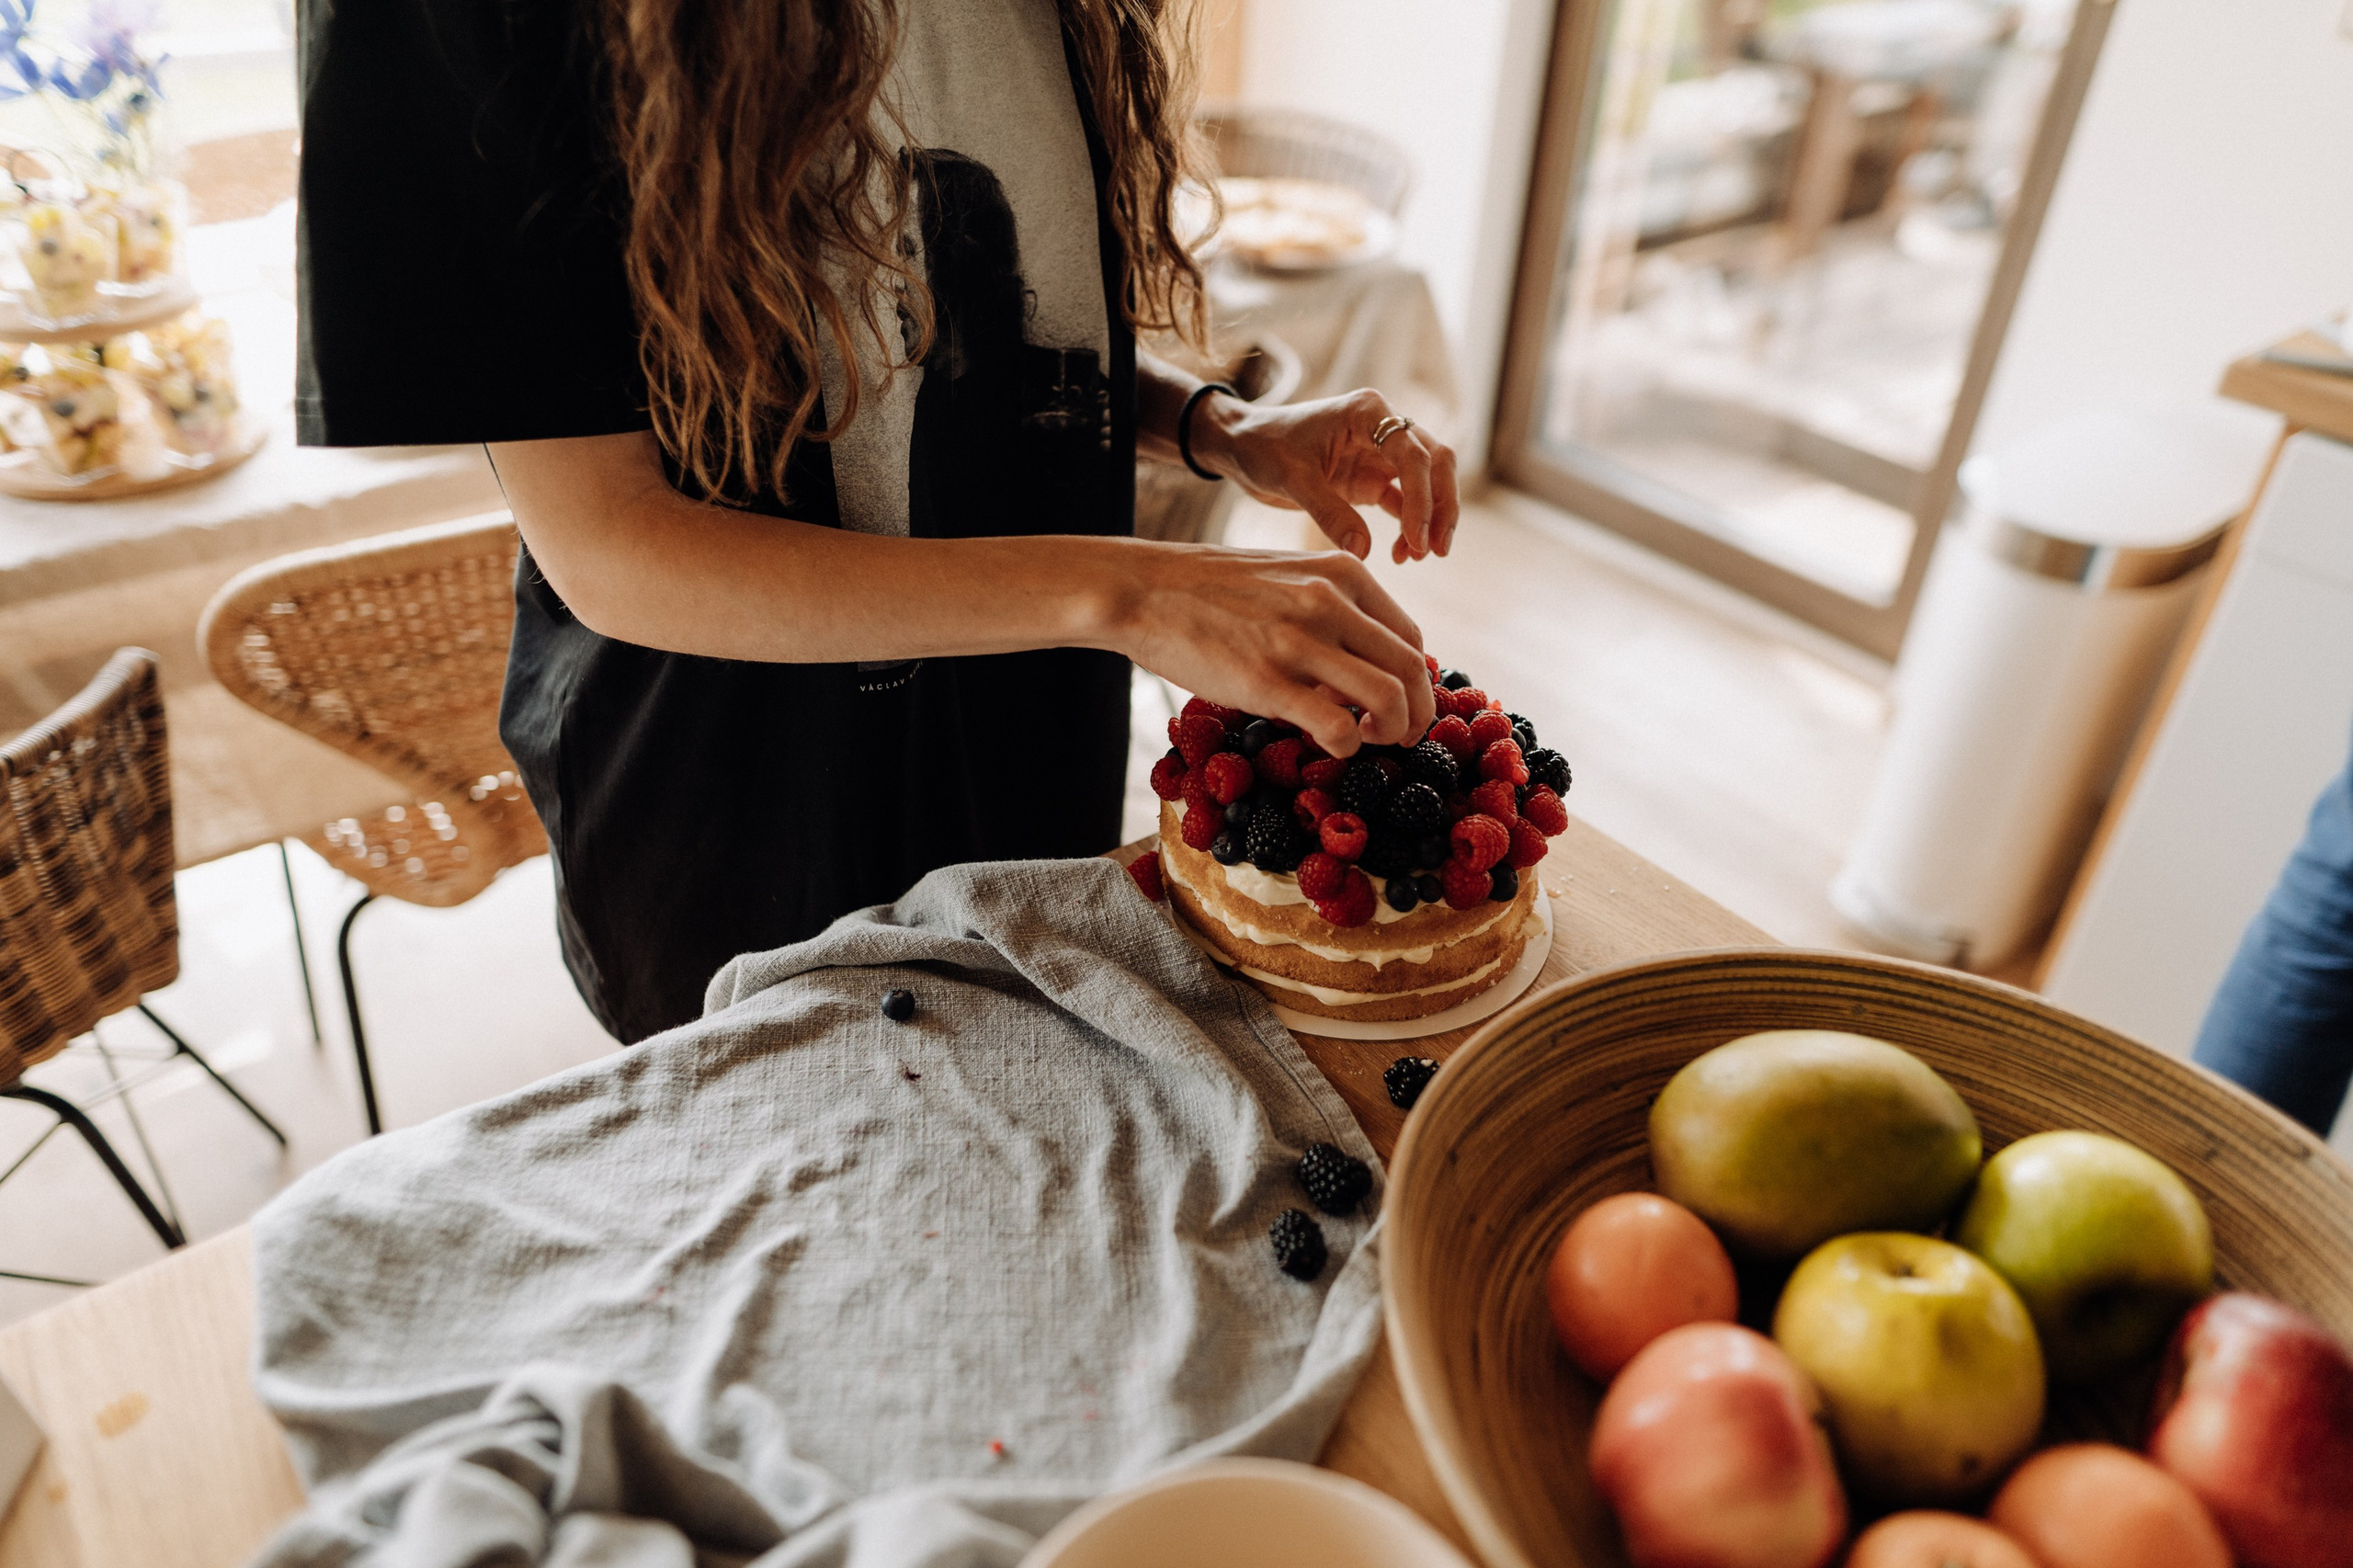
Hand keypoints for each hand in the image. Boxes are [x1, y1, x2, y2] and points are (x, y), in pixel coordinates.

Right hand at [1108, 541, 1435, 754]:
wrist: (1144, 589)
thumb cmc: (1210, 588)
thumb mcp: (1286, 575)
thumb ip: (1330, 605)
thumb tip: (1360, 661)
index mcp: (1342, 573)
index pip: (1409, 636)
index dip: (1415, 681)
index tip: (1398, 702)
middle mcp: (1331, 602)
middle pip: (1410, 670)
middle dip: (1417, 714)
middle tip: (1399, 736)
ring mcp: (1300, 642)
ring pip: (1388, 699)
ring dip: (1391, 732)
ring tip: (1368, 741)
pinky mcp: (1268, 682)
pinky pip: (1338, 727)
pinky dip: (1348, 747)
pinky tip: (1331, 745)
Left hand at [1191, 387, 1460, 563]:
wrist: (1239, 448)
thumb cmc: (1262, 446)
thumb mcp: (1292, 478)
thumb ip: (1329, 512)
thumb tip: (1363, 552)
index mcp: (1368, 412)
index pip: (1414, 453)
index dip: (1422, 497)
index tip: (1416, 537)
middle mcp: (1383, 428)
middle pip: (1436, 463)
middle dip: (1442, 507)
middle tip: (1436, 550)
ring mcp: (1379, 455)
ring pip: (1426, 484)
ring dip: (1429, 519)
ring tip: (1416, 556)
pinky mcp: (1371, 480)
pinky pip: (1403, 504)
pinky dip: (1407, 528)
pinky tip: (1398, 555)